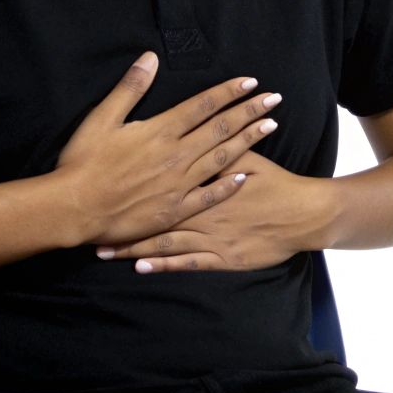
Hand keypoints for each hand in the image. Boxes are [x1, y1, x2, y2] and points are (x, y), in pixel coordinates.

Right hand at [52, 51, 283, 246]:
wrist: (74, 209)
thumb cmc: (83, 162)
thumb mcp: (101, 118)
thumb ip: (129, 88)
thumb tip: (150, 57)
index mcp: (160, 131)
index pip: (203, 105)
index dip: (228, 92)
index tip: (251, 82)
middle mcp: (176, 155)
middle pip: (221, 128)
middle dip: (250, 112)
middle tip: (275, 100)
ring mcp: (179, 184)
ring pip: (223, 158)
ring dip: (248, 140)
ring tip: (271, 127)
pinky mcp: (175, 210)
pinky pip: (209, 196)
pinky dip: (229, 185)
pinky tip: (245, 175)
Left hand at [92, 150, 338, 273]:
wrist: (304, 216)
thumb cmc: (278, 186)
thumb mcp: (251, 158)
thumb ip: (224, 145)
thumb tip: (207, 126)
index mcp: (207, 179)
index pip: (164, 178)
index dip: (133, 178)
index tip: (102, 178)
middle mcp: (203, 208)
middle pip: (155, 212)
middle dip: (121, 218)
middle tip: (89, 222)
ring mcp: (211, 235)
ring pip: (164, 241)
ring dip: (133, 246)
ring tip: (102, 250)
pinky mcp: (221, 257)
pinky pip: (185, 261)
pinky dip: (162, 264)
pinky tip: (139, 265)